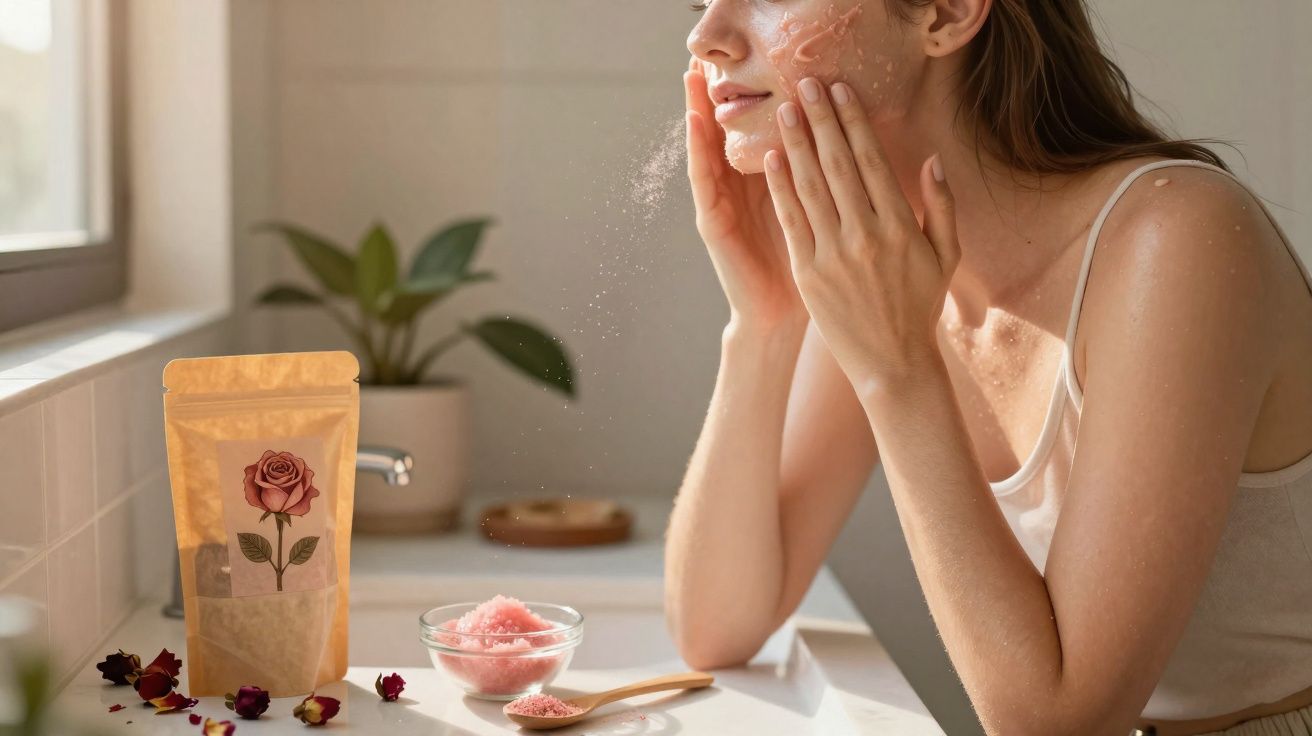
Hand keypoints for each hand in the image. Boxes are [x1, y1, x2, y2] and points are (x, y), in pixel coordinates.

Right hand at [684, 57, 805, 329]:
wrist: (783, 313)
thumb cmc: (810, 268)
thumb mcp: (820, 215)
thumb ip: (825, 178)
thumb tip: (848, 139)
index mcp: (768, 181)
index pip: (759, 128)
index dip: (756, 94)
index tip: (758, 57)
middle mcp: (741, 187)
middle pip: (727, 130)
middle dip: (721, 92)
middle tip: (713, 52)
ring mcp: (724, 203)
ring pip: (709, 147)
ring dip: (699, 111)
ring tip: (694, 76)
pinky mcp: (715, 223)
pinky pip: (705, 181)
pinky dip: (699, 151)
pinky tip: (695, 123)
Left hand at [762, 77, 958, 388]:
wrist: (891, 363)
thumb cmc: (919, 307)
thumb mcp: (945, 256)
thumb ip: (941, 207)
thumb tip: (931, 161)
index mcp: (900, 226)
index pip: (871, 161)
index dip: (854, 122)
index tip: (841, 92)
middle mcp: (865, 235)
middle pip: (838, 164)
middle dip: (821, 120)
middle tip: (806, 85)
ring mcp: (833, 254)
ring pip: (811, 186)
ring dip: (796, 143)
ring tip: (784, 111)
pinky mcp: (807, 273)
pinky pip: (791, 221)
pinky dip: (780, 187)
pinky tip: (770, 159)